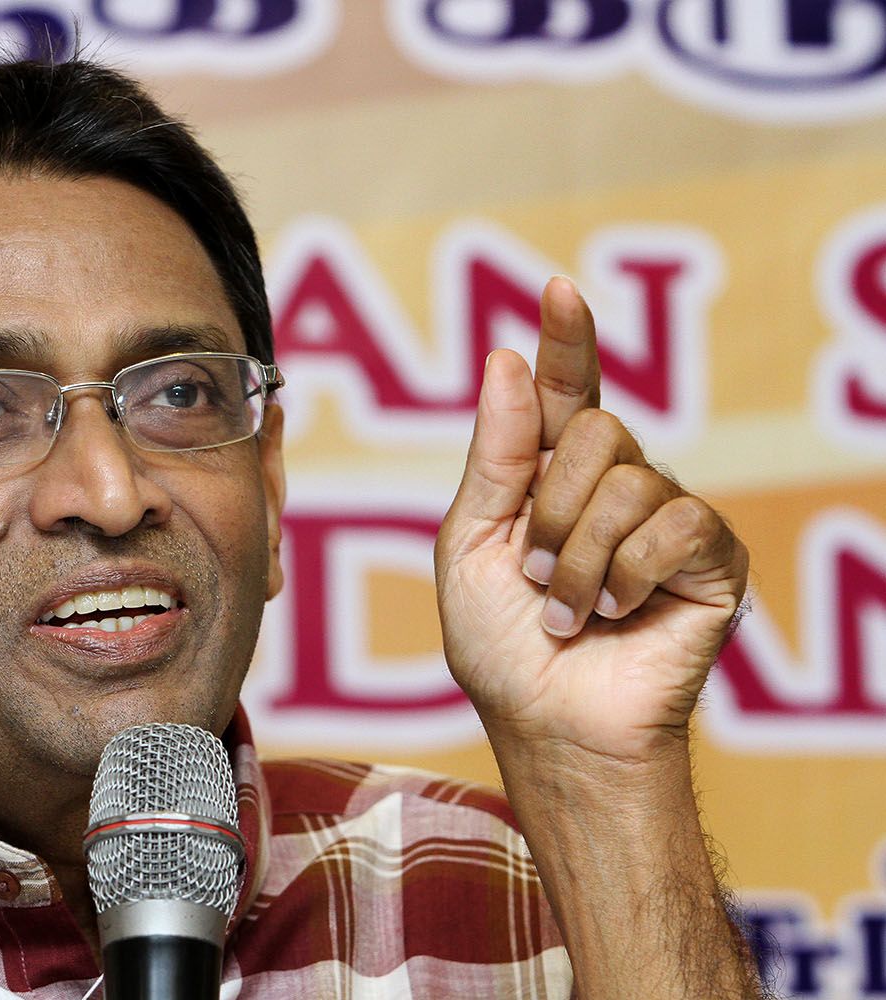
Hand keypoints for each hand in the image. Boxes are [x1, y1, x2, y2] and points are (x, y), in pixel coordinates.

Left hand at [434, 277, 748, 764]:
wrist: (547, 722)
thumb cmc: (502, 643)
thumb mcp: (471, 542)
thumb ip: (496, 455)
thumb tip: (507, 359)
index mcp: (554, 476)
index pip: (571, 391)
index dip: (567, 339)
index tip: (556, 286)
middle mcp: (616, 485)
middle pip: (597, 431)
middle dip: (549, 509)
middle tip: (534, 575)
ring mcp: (667, 518)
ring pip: (629, 482)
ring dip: (579, 559)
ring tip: (570, 611)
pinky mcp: (711, 559)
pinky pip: (675, 524)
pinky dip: (628, 575)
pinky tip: (620, 613)